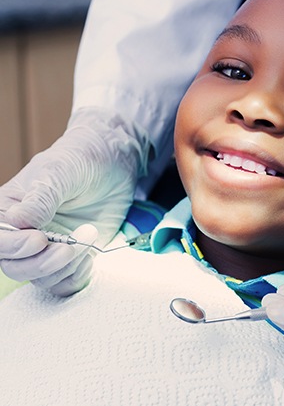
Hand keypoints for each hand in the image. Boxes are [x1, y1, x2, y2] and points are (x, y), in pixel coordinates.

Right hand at [0, 107, 149, 294]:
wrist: (113, 162)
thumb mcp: (60, 172)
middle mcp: (24, 234)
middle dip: (43, 263)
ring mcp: (49, 248)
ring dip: (66, 266)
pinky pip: (65, 283)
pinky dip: (77, 276)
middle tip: (70, 247)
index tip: (39, 239)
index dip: (13, 247)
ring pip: (42, 279)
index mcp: (9, 210)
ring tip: (87, 237)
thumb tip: (18, 221)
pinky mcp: (72, 258)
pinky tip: (90, 256)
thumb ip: (41, 198)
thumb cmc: (80, 159)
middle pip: (16, 267)